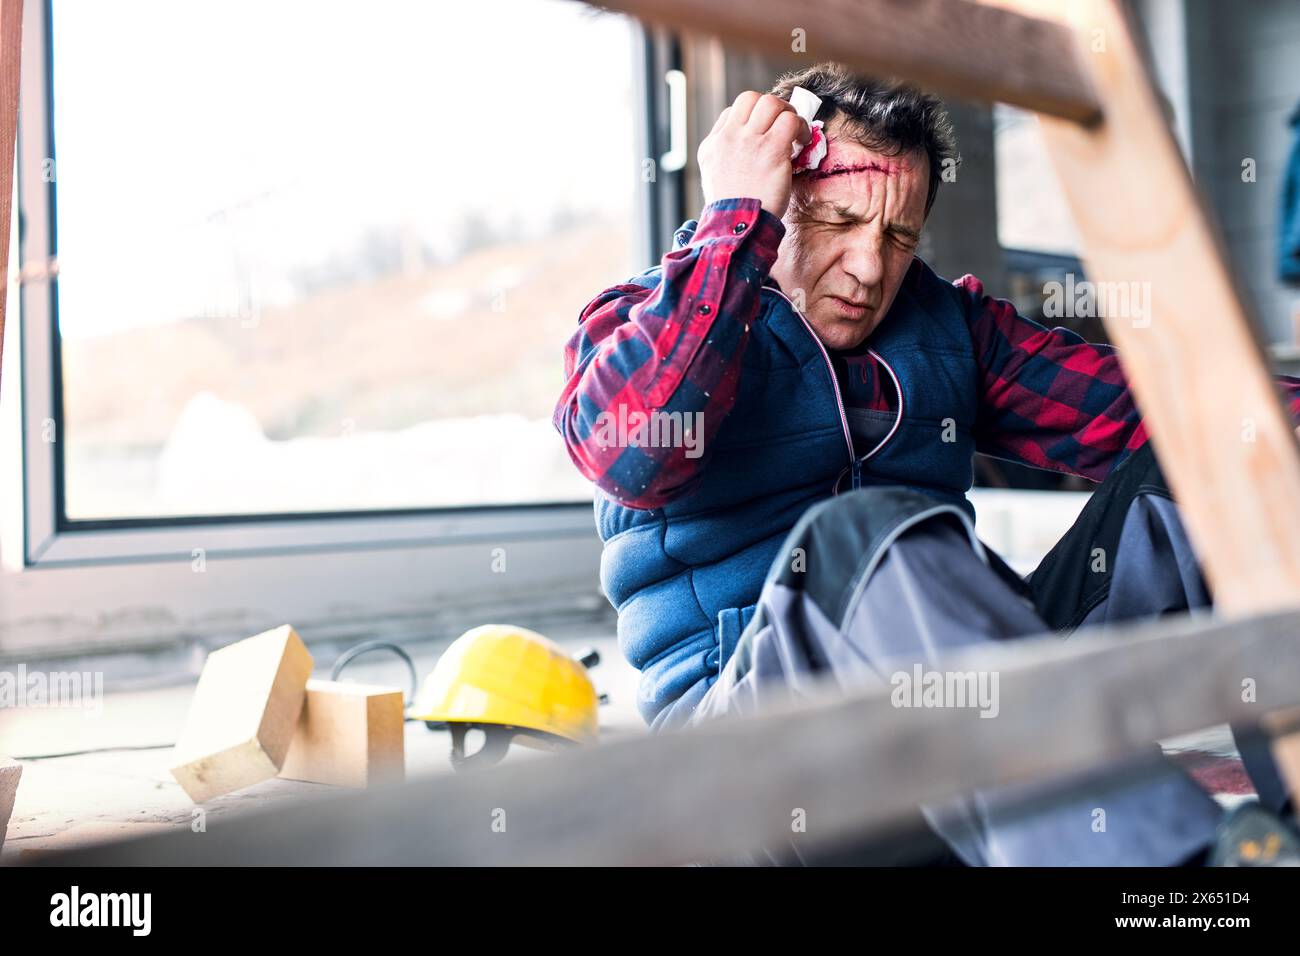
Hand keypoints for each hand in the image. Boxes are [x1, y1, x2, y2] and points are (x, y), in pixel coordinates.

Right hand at [698, 91, 810, 219]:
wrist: (736, 226)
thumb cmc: (732, 210)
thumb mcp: (714, 178)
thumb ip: (726, 157)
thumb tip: (745, 146)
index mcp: (713, 145)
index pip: (732, 113)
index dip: (753, 119)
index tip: (764, 133)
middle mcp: (728, 138)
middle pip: (750, 99)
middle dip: (771, 108)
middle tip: (782, 125)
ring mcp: (749, 141)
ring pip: (771, 103)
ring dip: (787, 113)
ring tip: (794, 132)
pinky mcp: (771, 149)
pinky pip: (790, 120)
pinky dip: (801, 127)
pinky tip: (802, 141)